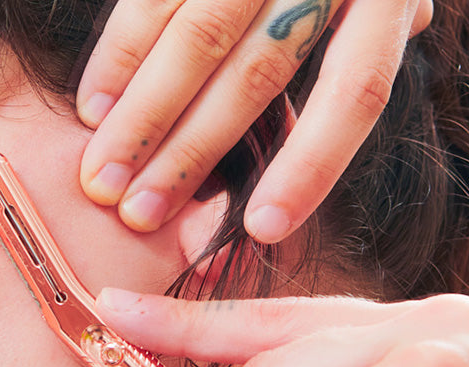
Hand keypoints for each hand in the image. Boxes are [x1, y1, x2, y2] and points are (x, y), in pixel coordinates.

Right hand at [76, 0, 432, 237]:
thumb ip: (374, 35)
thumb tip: (364, 87)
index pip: (355, 91)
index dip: (310, 167)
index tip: (262, 229)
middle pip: (258, 74)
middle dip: (191, 152)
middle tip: (139, 214)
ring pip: (199, 39)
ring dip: (142, 118)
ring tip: (102, 178)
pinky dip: (119, 56)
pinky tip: (93, 107)